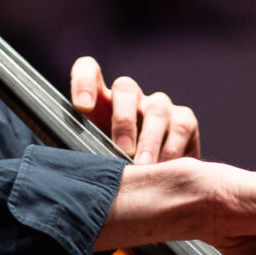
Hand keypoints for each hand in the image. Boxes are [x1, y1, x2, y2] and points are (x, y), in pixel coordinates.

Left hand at [69, 56, 199, 163]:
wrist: (152, 184)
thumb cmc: (113, 170)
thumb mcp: (94, 160)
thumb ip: (83, 153)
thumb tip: (72, 164)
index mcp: (99, 101)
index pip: (89, 71)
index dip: (84, 82)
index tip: (83, 107)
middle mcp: (130, 98)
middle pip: (125, 88)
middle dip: (123, 119)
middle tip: (122, 149)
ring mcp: (158, 106)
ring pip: (157, 108)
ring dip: (150, 139)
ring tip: (144, 166)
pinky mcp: (183, 120)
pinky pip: (182, 126)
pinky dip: (174, 149)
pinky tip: (167, 169)